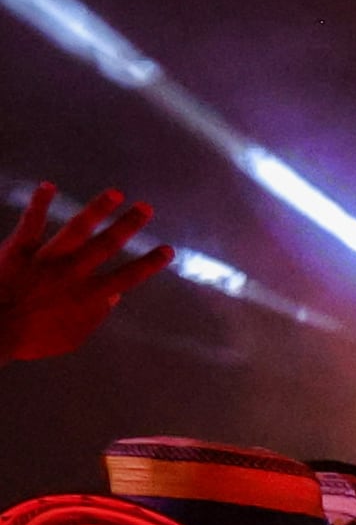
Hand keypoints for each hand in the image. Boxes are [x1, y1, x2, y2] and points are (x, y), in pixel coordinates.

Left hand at [0, 186, 164, 364]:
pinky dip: (40, 203)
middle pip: (107, 245)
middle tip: (145, 208)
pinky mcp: (20, 250)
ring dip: (98, 209)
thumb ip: (94, 316)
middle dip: (129, 225)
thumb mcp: (72, 337)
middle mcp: (73, 274)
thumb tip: (113, 296)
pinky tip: (48, 186)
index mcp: (89, 297)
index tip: (167, 250)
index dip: (149, 263)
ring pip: (77, 229)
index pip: (128, 277)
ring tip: (115, 193)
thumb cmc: (32, 339)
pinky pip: (32, 222)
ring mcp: (47, 259)